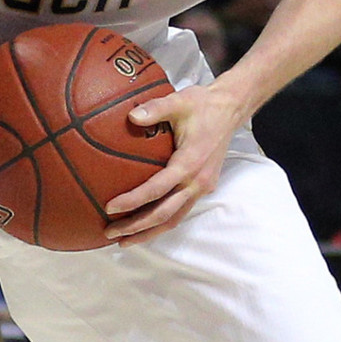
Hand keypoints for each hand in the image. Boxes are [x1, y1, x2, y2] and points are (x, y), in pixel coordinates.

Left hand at [104, 79, 243, 243]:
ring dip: (149, 231)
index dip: (133, 201)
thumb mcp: (179, 101)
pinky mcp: (202, 187)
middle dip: (137, 227)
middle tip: (111, 233)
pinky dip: (161, 221)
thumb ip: (155, 109)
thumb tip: (131, 116)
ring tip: (124, 240)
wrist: (230, 109)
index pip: (157, 189)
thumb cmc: (202, 105)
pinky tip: (144, 224)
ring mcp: (202, 187)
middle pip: (164, 214)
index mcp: (189, 163)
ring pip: (174, 219)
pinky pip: (180, 211)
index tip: (110, 208)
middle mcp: (197, 181)